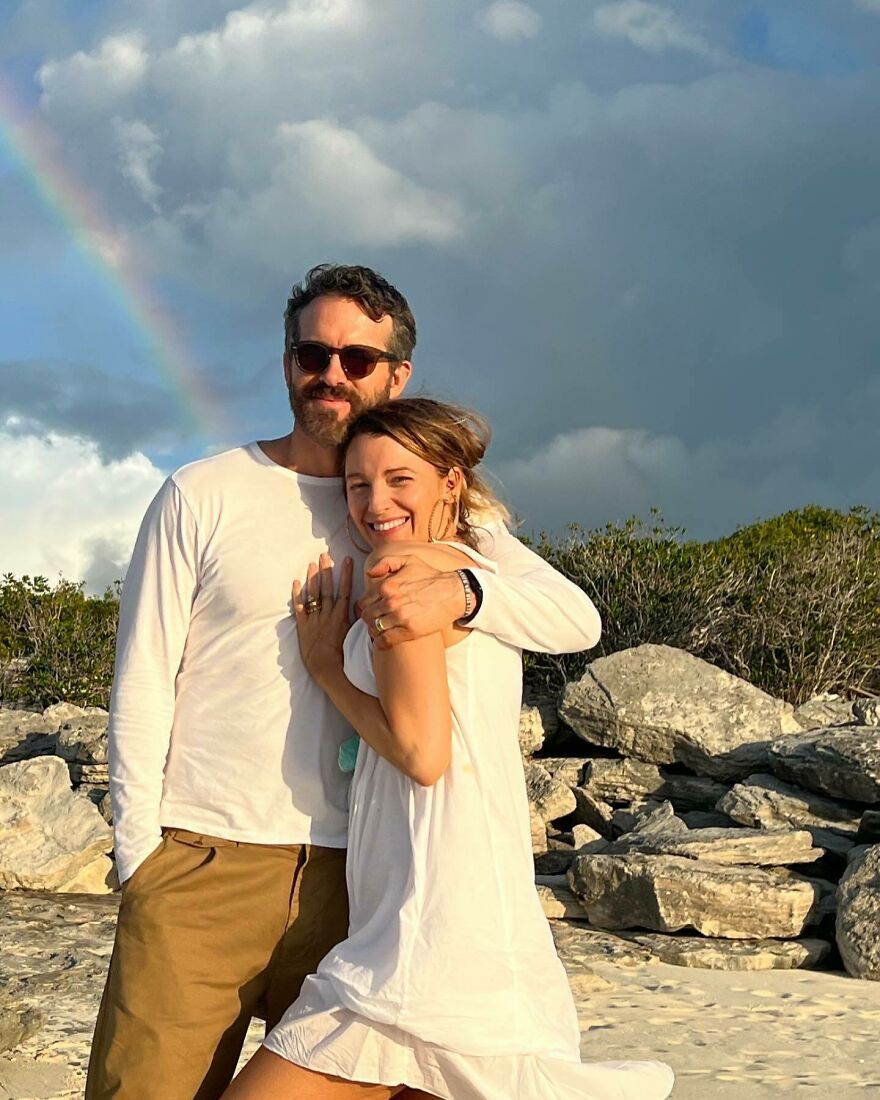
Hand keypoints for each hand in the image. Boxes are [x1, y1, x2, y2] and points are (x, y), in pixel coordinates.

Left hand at [292, 554, 353, 684]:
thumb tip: (368, 608)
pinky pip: (299, 608)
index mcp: (341, 616)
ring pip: (313, 594)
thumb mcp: (357, 637)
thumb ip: (360, 621)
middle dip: (326, 571)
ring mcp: (314, 619)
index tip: (347, 560)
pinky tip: (296, 582)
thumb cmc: (345, 657)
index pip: (345, 590)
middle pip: (327, 588)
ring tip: (311, 564)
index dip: (346, 574)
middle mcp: (327, 614)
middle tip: (324, 555)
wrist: (327, 669)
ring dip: (313, 578)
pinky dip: (296, 595)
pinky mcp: (303, 626)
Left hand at [358, 553, 466, 648]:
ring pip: (374, 629)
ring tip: (380, 630)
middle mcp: (390, 601)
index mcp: (387, 585)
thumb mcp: (409, 560)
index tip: (371, 609)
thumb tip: (369, 573)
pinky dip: (381, 642)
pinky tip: (383, 641)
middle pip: (366, 616)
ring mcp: (400, 617)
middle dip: (369, 619)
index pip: (363, 601)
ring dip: (374, 630)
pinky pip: (385, 640)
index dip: (365, 606)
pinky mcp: (410, 630)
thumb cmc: (431, 576)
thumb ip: (386, 562)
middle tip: (375, 620)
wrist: (453, 592)